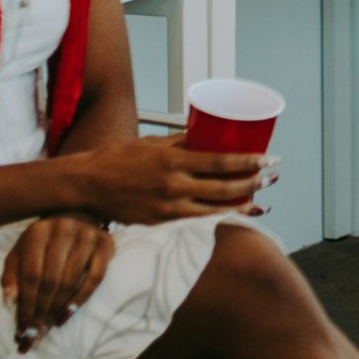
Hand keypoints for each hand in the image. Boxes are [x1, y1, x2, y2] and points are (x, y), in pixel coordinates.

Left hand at [0, 214, 113, 351]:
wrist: (76, 215)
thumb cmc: (43, 242)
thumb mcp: (21, 253)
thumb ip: (12, 275)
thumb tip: (10, 302)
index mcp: (37, 232)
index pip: (30, 275)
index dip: (26, 303)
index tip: (21, 329)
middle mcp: (63, 230)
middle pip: (50, 280)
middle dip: (41, 311)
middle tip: (34, 336)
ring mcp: (87, 236)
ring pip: (71, 280)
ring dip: (57, 308)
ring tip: (47, 329)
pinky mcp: (106, 243)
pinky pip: (96, 277)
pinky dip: (81, 298)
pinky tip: (66, 314)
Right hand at [62, 136, 270, 225]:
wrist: (87, 184)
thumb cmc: (120, 157)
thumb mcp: (154, 143)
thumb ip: (183, 142)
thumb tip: (210, 137)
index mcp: (172, 161)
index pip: (219, 162)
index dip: (247, 161)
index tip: (268, 158)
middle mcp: (172, 185)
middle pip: (222, 187)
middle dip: (252, 183)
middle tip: (272, 177)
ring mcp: (166, 207)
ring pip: (212, 209)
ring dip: (240, 205)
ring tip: (261, 201)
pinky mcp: (159, 222)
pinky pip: (194, 221)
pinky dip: (216, 218)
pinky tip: (232, 215)